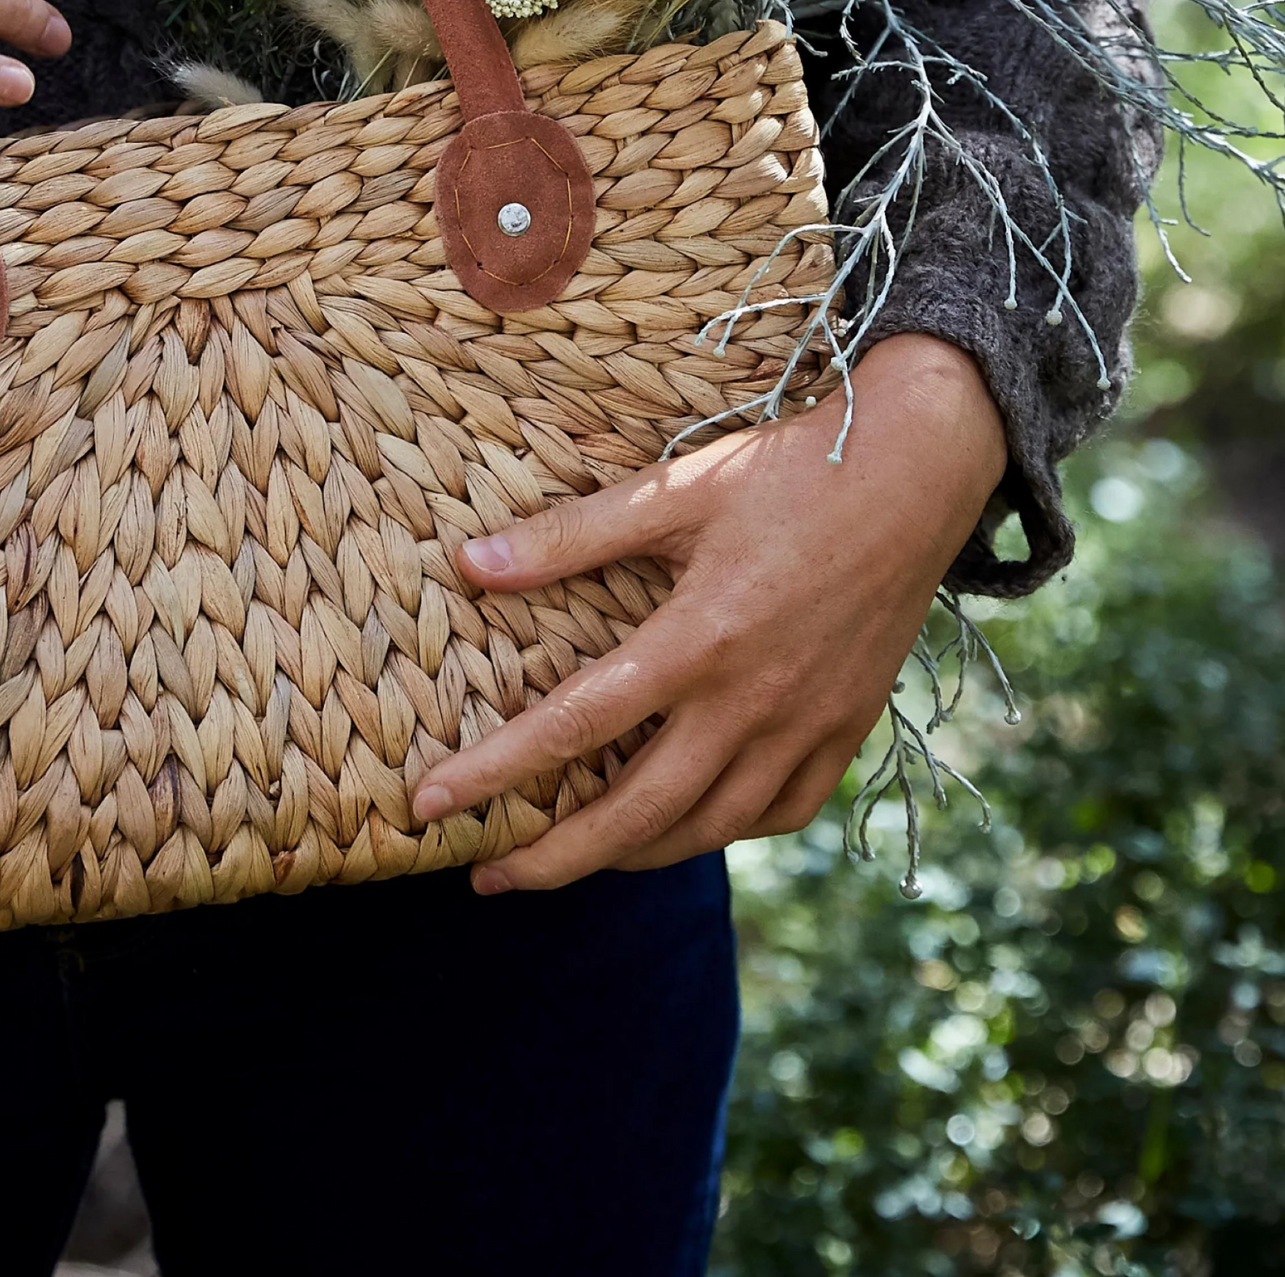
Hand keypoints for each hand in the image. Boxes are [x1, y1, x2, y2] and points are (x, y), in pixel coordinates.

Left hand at [411, 332, 1008, 890]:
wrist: (918, 470)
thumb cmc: (785, 471)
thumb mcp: (672, 491)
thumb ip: (569, 538)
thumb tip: (467, 565)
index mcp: (698, 640)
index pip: (573, 728)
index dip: (494, 773)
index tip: (429, 804)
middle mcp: (753, 701)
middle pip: (637, 812)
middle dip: (555, 857)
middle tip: (489, 878)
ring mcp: (807, 725)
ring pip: (709, 827)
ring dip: (633, 855)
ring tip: (573, 860)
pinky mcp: (847, 729)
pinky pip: (779, 813)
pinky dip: (722, 831)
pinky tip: (684, 827)